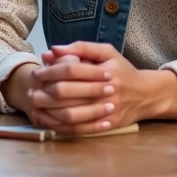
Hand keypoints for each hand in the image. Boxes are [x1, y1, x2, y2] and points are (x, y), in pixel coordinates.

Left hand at [28, 42, 176, 134]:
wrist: (146, 94)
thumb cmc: (122, 71)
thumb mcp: (107, 52)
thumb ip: (80, 47)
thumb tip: (53, 49)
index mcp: (105, 70)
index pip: (71, 70)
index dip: (50, 71)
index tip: (36, 73)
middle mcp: (106, 91)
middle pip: (68, 93)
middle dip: (45, 92)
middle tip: (30, 91)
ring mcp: (107, 110)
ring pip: (71, 114)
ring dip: (49, 111)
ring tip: (35, 107)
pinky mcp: (107, 125)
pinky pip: (79, 129)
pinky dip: (61, 126)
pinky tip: (49, 121)